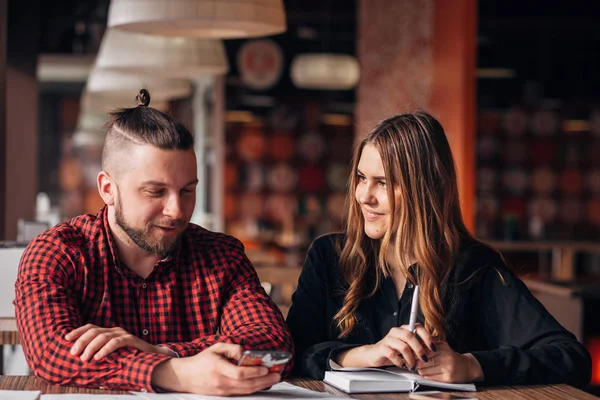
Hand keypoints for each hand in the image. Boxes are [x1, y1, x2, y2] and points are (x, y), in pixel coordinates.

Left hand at [65, 324, 168, 360]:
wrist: (152, 356)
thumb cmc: (130, 356)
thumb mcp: (112, 353)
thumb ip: (100, 351)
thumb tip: (80, 357)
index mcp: (109, 331)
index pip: (90, 327)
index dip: (78, 331)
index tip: (66, 338)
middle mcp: (115, 330)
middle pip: (94, 331)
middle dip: (81, 341)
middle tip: (74, 353)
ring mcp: (123, 334)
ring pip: (103, 336)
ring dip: (91, 347)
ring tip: (85, 358)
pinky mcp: (131, 339)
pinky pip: (116, 342)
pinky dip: (105, 349)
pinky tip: (98, 357)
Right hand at [152, 343, 280, 394]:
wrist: (185, 377)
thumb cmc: (201, 360)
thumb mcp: (214, 348)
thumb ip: (231, 348)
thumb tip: (244, 352)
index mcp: (218, 368)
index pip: (240, 373)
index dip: (255, 372)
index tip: (266, 368)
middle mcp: (221, 382)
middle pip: (247, 385)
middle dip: (265, 381)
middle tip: (277, 375)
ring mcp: (222, 391)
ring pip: (246, 391)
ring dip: (262, 386)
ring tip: (273, 379)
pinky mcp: (223, 395)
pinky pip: (241, 393)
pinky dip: (253, 389)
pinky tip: (261, 384)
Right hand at [338, 323, 435, 369]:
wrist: (375, 355)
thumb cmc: (394, 351)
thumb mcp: (408, 346)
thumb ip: (418, 344)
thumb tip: (434, 346)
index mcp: (404, 329)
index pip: (417, 327)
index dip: (427, 337)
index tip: (433, 347)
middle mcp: (396, 331)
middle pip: (410, 335)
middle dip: (419, 349)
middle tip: (424, 359)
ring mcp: (388, 339)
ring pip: (403, 346)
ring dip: (410, 358)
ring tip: (412, 365)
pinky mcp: (382, 348)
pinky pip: (393, 354)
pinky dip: (400, 362)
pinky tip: (402, 365)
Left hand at [415, 341, 483, 382]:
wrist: (467, 367)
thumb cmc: (451, 356)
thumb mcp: (442, 346)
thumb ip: (430, 344)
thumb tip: (415, 344)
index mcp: (443, 347)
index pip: (424, 350)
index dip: (415, 353)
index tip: (411, 354)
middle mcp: (446, 357)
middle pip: (423, 361)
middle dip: (416, 362)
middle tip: (412, 362)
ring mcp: (447, 368)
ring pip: (425, 370)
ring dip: (420, 370)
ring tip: (420, 368)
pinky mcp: (448, 378)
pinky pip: (430, 377)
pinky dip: (426, 375)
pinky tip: (428, 373)